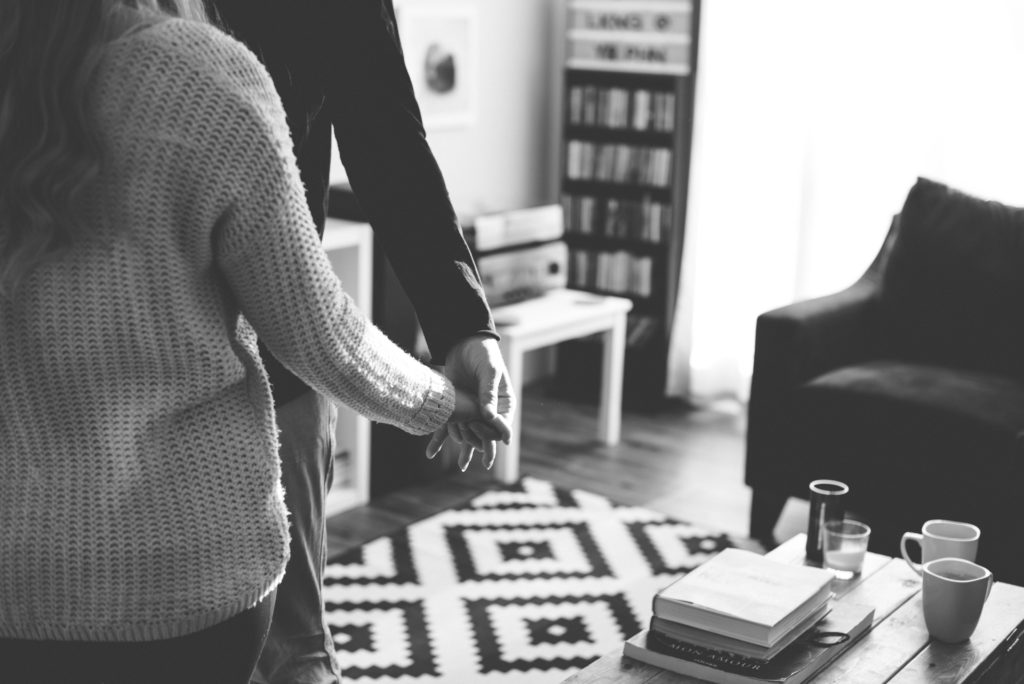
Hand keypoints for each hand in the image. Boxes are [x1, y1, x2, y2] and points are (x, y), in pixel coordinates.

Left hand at [425, 335, 514, 470]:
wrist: (464, 342)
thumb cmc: (483, 353)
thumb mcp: (489, 371)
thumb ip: (488, 392)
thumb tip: (487, 416)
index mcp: (504, 403)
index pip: (502, 425)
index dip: (493, 431)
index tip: (483, 429)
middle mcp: (489, 411)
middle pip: (486, 435)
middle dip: (478, 443)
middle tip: (467, 444)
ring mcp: (472, 411)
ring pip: (469, 435)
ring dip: (464, 449)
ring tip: (461, 465)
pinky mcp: (456, 408)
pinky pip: (449, 426)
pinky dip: (440, 439)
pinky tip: (431, 453)